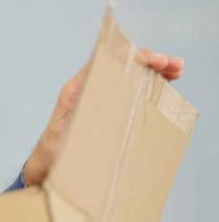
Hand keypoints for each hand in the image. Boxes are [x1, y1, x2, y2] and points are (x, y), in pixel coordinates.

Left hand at [22, 49, 184, 186]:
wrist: (45, 163)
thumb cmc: (54, 152)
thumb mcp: (69, 140)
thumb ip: (86, 127)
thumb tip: (110, 118)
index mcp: (75, 90)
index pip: (106, 62)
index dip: (134, 58)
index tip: (158, 61)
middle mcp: (84, 88)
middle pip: (119, 64)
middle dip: (148, 61)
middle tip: (176, 66)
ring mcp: (94, 96)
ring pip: (125, 75)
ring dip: (150, 71)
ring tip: (176, 71)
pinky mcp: (102, 106)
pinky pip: (125, 89)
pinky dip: (144, 84)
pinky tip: (164, 86)